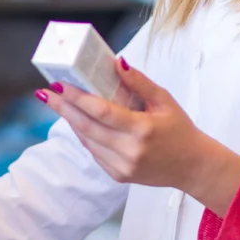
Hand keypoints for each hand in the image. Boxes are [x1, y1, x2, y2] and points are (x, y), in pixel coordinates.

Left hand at [39, 58, 239, 216]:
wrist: (192, 167)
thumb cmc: (180, 130)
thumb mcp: (164, 101)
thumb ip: (139, 83)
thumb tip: (117, 63)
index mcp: (142, 129)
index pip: (101, 111)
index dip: (77, 98)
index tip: (59, 85)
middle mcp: (129, 151)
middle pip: (86, 127)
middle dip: (63, 108)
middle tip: (46, 94)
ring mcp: (122, 166)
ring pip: (87, 140)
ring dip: (71, 121)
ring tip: (59, 103)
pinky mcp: (118, 176)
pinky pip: (94, 152)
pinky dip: (84, 136)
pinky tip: (78, 121)